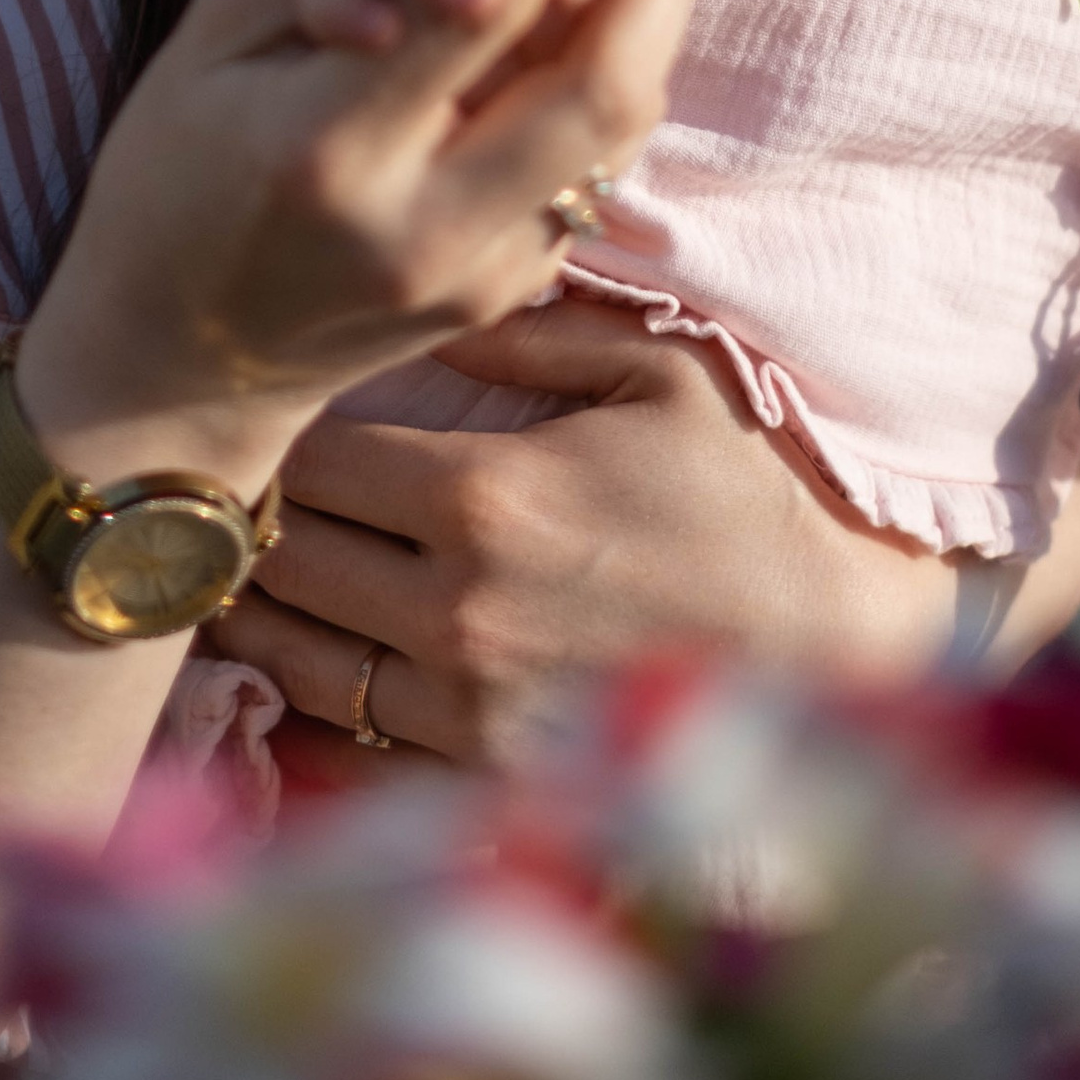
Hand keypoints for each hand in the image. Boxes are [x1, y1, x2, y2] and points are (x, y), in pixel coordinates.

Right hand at [18, 0, 694, 485]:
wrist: (170, 368)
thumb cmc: (169, 172)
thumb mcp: (221, 32)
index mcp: (326, 148)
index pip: (490, 5)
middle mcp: (425, 226)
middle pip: (603, 80)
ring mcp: (482, 277)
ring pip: (620, 122)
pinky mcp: (512, 293)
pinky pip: (591, 157)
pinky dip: (603, 61)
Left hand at [208, 300, 960, 766]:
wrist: (837, 648)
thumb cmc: (749, 494)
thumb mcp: (656, 373)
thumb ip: (524, 330)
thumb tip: (421, 298)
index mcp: (480, 498)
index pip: (307, 458)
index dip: (276, 432)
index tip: (273, 414)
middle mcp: (452, 612)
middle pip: (278, 560)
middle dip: (251, 518)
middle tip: (242, 486)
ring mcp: (462, 710)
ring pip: (289, 657)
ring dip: (259, 611)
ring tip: (250, 567)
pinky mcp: (481, 780)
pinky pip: (342, 742)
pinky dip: (303, 702)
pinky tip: (306, 658)